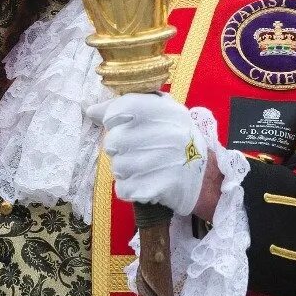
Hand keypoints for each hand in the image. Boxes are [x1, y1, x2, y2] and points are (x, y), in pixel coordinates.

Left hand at [101, 93, 211, 217]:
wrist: (204, 175)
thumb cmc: (175, 138)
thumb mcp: (158, 113)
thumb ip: (125, 106)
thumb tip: (91, 111)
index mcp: (164, 110)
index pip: (120, 108)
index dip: (113, 118)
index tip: (121, 124)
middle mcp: (164, 134)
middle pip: (113, 142)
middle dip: (118, 149)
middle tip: (134, 150)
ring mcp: (162, 161)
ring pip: (117, 167)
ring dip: (124, 169)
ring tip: (142, 167)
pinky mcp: (160, 187)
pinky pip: (124, 189)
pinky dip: (130, 188)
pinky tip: (144, 181)